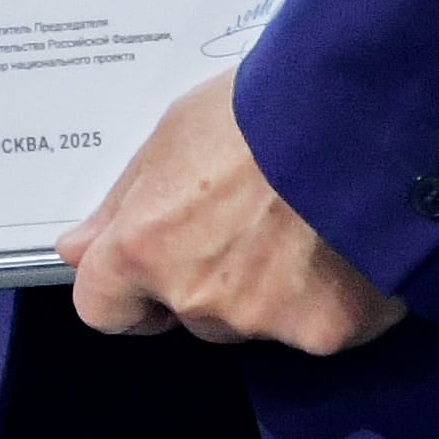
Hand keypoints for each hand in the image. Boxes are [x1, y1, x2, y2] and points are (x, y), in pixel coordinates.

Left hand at [58, 72, 407, 354]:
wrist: (362, 113)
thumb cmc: (264, 108)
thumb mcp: (174, 134)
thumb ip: (122, 203)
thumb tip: (76, 250)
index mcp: (144, 247)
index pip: (102, 306)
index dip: (125, 290)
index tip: (150, 269)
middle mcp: (195, 296)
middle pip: (186, 311)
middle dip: (209, 277)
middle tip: (254, 217)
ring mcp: (263, 320)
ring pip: (252, 322)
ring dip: (269, 288)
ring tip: (307, 221)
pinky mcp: (329, 331)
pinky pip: (319, 325)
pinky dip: (331, 296)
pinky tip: (349, 244)